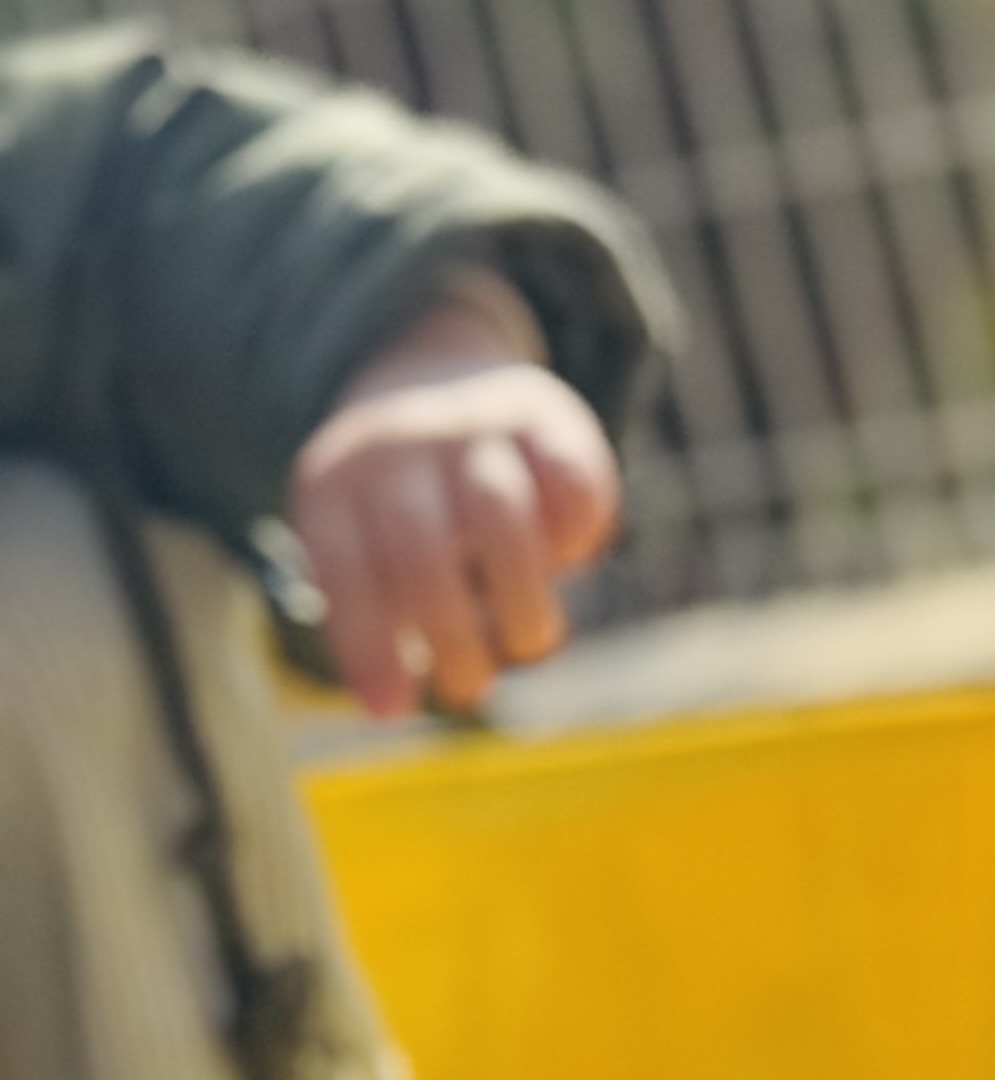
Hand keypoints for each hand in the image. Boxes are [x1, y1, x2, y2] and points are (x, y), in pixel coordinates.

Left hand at [287, 279, 621, 719]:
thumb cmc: (395, 501)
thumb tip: (390, 705)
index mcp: (332, 483)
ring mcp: (470, 422)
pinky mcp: (543, 414)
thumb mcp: (357, 541)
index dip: (368, 646)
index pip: (344, 570)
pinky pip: (570, 480)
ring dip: (521, 601)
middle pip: (421, 549)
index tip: (394, 709)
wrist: (431, 370)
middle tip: (471, 690)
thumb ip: (375, 611)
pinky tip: (569, 561)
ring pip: (500, 514)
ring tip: (530, 645)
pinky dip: (577, 535)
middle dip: (452, 636)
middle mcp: (396, 444)